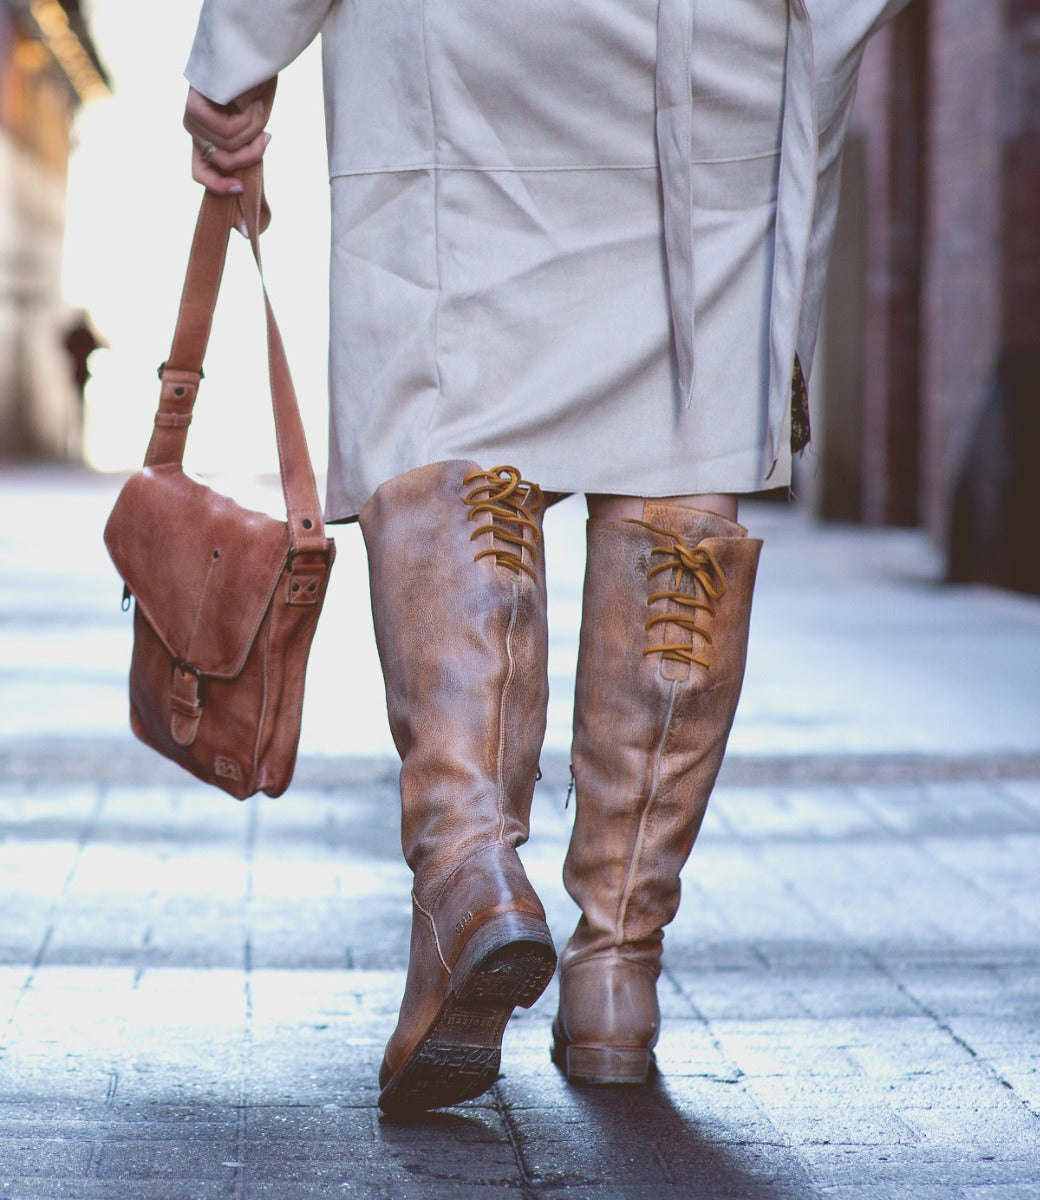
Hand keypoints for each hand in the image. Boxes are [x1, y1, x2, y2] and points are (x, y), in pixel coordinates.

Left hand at [183, 78, 276, 195]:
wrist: (250, 51)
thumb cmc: (255, 87)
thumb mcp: (255, 125)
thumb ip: (248, 148)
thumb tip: (247, 178)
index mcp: (205, 138)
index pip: (201, 173)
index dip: (220, 186)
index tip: (240, 188)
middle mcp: (194, 129)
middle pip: (224, 162)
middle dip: (252, 153)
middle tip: (268, 136)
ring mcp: (192, 118)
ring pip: (230, 145)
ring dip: (254, 129)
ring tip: (259, 107)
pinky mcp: (195, 107)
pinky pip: (228, 130)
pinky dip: (248, 119)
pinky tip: (251, 101)